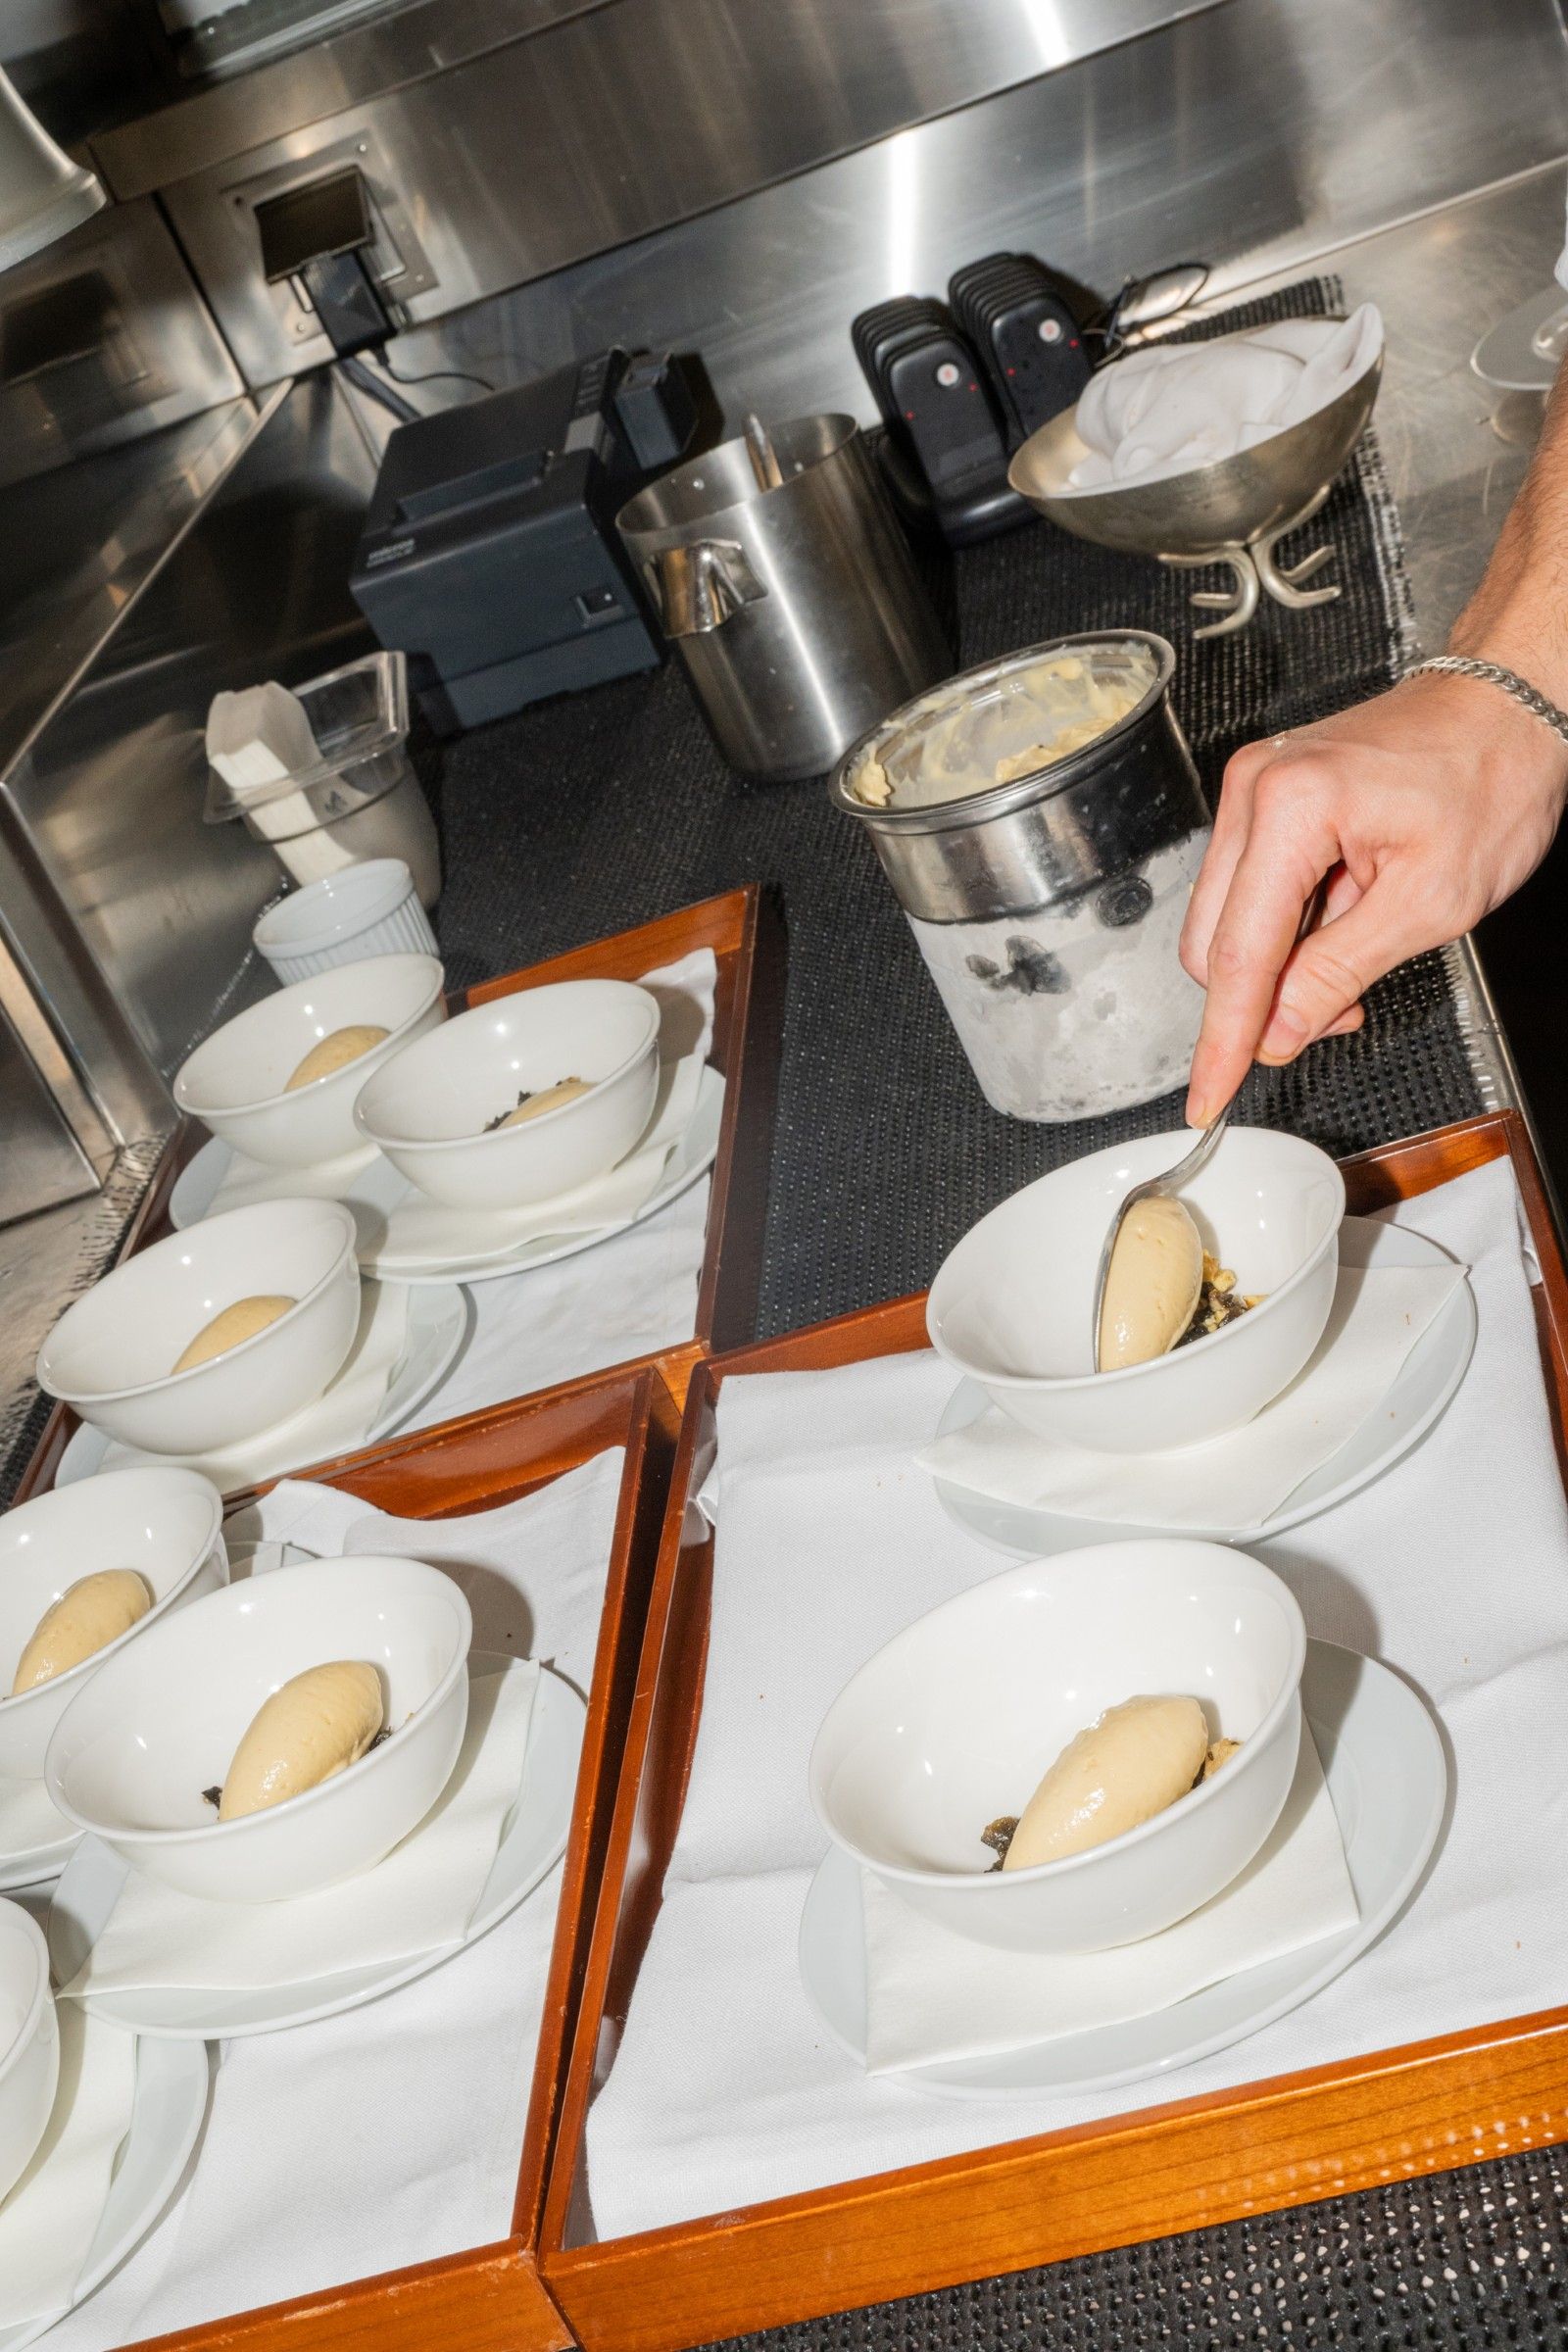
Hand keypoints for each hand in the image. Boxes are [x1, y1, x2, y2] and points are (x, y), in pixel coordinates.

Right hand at [1179, 670, 1567, 1125]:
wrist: (1508, 706)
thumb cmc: (1490, 778)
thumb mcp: (1430, 900)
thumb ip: (1340, 972)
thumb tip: (1279, 1031)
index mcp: (1292, 808)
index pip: (1237, 955)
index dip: (1223, 1040)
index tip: (1207, 1098)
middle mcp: (1256, 790)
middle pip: (1213, 942)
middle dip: (1265, 1000)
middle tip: (1341, 1012)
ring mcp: (1254, 788)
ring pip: (1226, 921)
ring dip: (1280, 963)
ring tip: (1361, 944)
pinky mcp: (1265, 796)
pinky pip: (1248, 889)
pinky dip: (1288, 927)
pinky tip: (1346, 915)